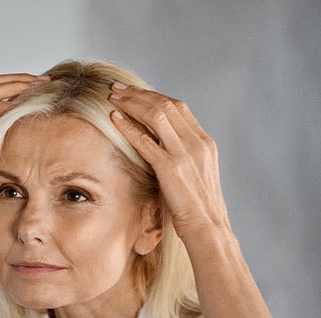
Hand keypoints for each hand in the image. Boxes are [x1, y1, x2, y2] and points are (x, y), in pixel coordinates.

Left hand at [108, 83, 231, 244]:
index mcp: (204, 141)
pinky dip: (128, 127)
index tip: (134, 92)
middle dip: (139, 94)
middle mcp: (197, 142)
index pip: (178, 107)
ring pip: (156, 116)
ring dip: (131, 103)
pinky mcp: (171, 168)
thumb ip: (182, 155)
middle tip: (117, 87)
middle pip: (166, 105)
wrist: (208, 227)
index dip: (154, 96)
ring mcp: (185, 153)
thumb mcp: (195, 173)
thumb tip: (160, 146)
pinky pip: (145, 141)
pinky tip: (113, 119)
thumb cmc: (197, 206)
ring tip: (112, 97)